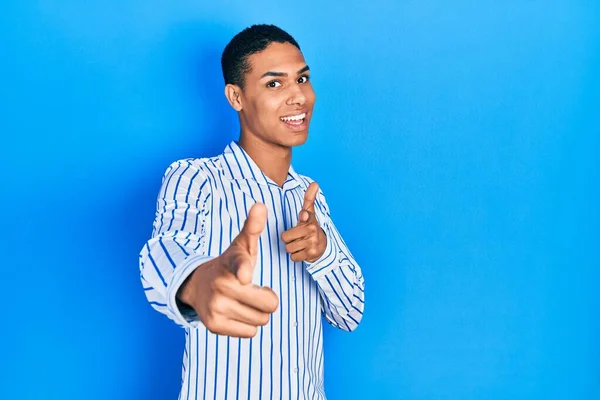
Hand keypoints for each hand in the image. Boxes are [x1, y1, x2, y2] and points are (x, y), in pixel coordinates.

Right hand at [178, 203, 278, 337]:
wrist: (197, 285)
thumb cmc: (230, 264)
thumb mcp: (241, 245)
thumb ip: (253, 227)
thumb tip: (260, 205)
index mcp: (232, 263)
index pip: (240, 266)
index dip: (243, 271)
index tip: (245, 277)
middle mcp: (222, 285)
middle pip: (270, 305)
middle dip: (268, 300)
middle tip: (253, 291)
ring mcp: (216, 307)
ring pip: (262, 321)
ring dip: (258, 313)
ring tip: (244, 301)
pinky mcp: (214, 326)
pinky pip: (250, 333)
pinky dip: (248, 325)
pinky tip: (237, 312)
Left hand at [281, 182, 326, 262]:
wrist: (322, 246)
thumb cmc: (310, 228)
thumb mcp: (310, 213)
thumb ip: (309, 199)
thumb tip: (315, 183)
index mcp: (310, 220)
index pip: (305, 216)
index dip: (303, 216)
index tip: (304, 215)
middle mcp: (312, 231)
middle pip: (286, 238)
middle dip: (288, 239)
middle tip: (296, 237)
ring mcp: (312, 243)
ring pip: (289, 248)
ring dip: (291, 248)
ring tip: (299, 244)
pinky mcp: (311, 255)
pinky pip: (293, 257)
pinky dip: (295, 256)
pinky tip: (302, 251)